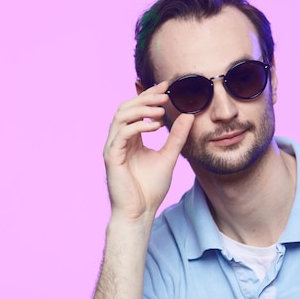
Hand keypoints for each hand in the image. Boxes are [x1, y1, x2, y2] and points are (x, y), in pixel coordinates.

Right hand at [103, 82, 194, 220]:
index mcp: (130, 138)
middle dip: (145, 97)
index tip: (167, 86)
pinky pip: (122, 133)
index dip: (150, 95)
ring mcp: (113, 147)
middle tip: (165, 94)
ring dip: (142, 109)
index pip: (136, 109)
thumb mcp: (169, 156)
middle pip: (126, 107)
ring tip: (161, 110)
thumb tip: (188, 115)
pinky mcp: (112, 157)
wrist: (140, 212)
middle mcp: (119, 139)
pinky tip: (155, 127)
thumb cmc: (150, 189)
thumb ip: (176, 137)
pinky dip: (139, 126)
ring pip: (121, 116)